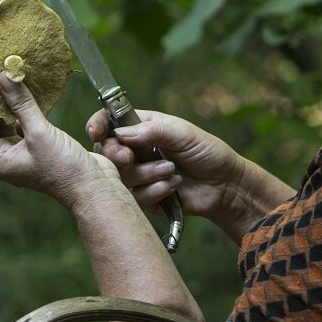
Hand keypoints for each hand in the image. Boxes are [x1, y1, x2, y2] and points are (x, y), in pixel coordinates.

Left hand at [0, 73, 120, 209]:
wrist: (94, 188)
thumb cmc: (64, 167)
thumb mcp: (39, 132)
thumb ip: (21, 104)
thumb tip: (4, 77)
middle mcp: (9, 159)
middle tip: (1, 80)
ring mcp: (25, 156)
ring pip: (11, 127)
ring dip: (13, 108)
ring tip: (17, 85)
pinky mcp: (41, 151)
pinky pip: (28, 128)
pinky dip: (28, 114)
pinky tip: (34, 99)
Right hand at [87, 110, 293, 239]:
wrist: (225, 186)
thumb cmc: (208, 152)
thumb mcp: (183, 133)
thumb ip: (152, 130)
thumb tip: (120, 133)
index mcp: (142, 128)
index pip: (110, 123)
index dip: (98, 125)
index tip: (96, 131)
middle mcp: (136, 150)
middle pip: (107, 152)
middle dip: (116, 155)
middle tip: (129, 157)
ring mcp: (140, 175)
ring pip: (121, 177)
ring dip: (146, 173)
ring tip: (172, 170)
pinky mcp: (146, 197)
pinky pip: (136, 198)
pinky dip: (155, 191)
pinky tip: (174, 186)